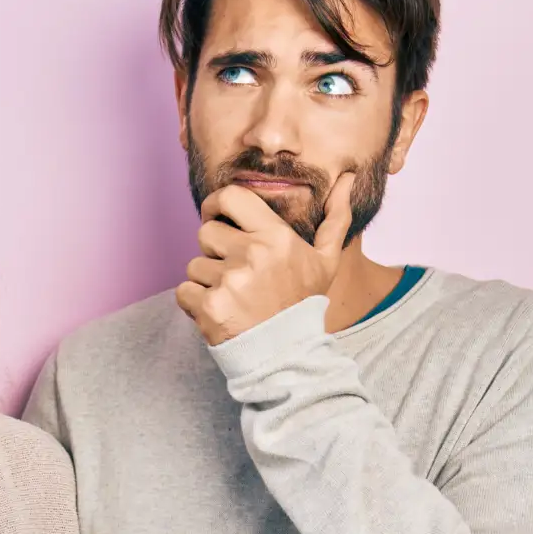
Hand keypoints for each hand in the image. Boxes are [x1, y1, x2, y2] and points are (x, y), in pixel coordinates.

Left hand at [175, 172, 354, 345]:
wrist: (289, 355)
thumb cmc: (302, 303)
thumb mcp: (326, 260)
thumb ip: (336, 217)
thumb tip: (348, 178)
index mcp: (276, 237)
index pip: (229, 197)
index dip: (215, 204)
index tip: (216, 216)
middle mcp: (252, 255)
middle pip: (206, 233)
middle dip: (215, 251)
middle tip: (237, 274)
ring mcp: (230, 282)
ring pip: (195, 265)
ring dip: (207, 281)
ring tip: (234, 298)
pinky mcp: (210, 307)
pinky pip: (184, 291)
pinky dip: (195, 303)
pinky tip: (221, 312)